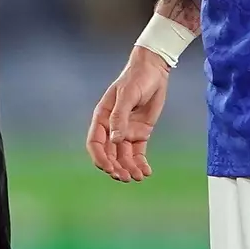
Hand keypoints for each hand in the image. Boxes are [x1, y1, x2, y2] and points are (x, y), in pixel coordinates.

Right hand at [87, 46, 170, 181]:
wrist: (154, 71)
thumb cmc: (136, 79)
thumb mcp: (127, 95)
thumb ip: (120, 117)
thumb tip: (115, 140)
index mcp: (102, 117)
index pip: (95, 142)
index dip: (100, 157)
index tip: (109, 168)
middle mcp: (112, 127)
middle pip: (109, 153)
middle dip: (115, 167)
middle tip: (125, 177)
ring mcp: (126, 131)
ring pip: (124, 156)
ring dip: (128, 168)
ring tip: (137, 177)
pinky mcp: (140, 133)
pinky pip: (138, 153)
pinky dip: (140, 164)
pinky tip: (146, 172)